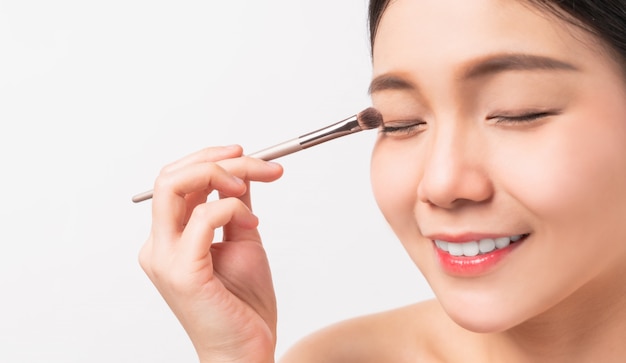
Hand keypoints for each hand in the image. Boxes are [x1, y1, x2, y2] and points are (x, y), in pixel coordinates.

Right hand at [139, 145, 282, 362]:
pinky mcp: (182, 271)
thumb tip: (240, 174)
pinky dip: (232, 207)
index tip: (248, 156)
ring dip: (223, 174)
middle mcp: (159, 245)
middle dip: (215, 159)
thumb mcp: (242, 241)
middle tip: (255, 162)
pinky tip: (252, 226)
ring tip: (253, 186)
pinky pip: (202, 216)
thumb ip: (234, 208)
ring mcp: (165, 258)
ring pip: (174, 186)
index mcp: (169, 238)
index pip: (176, 181)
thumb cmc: (242, 305)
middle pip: (170, 176)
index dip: (211, 159)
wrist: (246, 351)